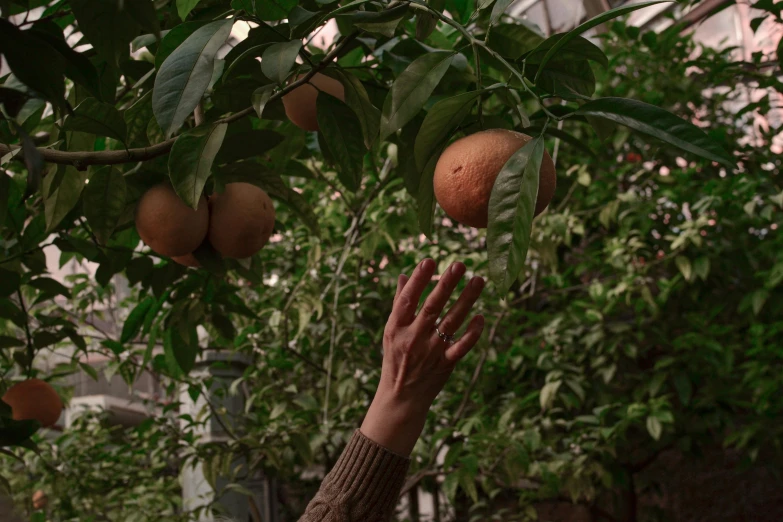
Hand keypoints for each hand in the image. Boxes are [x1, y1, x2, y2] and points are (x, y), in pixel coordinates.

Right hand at [361, 258, 484, 455]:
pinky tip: (482, 317)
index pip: (407, 299)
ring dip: (466, 300)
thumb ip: (399, 303)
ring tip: (478, 280)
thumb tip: (405, 275)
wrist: (400, 399)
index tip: (429, 260)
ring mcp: (430, 351)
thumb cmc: (396, 360)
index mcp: (396, 328)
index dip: (418, 280)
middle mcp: (413, 338)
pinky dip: (472, 333)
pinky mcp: (445, 364)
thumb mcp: (391, 332)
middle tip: (460, 264)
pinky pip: (461, 346)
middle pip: (432, 307)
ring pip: (451, 322)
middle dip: (446, 285)